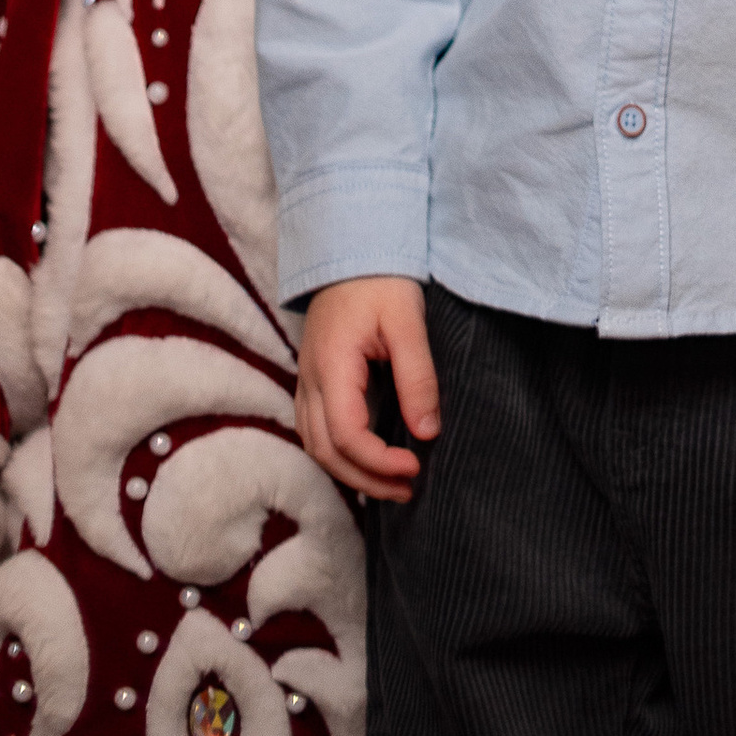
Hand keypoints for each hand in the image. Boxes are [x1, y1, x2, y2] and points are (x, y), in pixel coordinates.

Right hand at [295, 275, 439, 502]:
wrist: (352, 247)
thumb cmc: (381, 279)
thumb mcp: (407, 321)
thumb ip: (417, 376)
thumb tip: (428, 432)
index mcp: (331, 366)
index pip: (346, 435)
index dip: (379, 462)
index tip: (415, 467)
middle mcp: (310, 380)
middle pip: (326, 452)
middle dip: (367, 479)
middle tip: (409, 488)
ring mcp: (306, 381)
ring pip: (316, 446)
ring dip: (351, 473)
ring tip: (393, 483)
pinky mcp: (312, 380)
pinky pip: (316, 431)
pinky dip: (339, 454)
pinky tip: (368, 459)